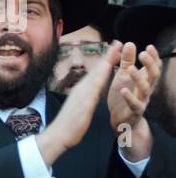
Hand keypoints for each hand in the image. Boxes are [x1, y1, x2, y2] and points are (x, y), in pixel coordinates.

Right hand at [39, 40, 121, 166]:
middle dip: (108, 55)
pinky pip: (95, 85)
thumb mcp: (79, 108)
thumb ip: (84, 100)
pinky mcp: (83, 101)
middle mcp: (82, 89)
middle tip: (119, 42)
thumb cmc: (68, 125)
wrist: (58, 135)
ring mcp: (82, 94)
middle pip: (98, 70)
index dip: (106, 62)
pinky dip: (102, 75)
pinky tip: (108, 67)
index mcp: (82, 91)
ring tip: (117, 49)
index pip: (97, 74)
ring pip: (97, 74)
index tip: (114, 50)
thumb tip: (88, 96)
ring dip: (107, 60)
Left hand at [108, 41, 159, 159]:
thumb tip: (129, 43)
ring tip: (130, 68)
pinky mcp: (134, 112)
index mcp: (144, 80)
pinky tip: (123, 89)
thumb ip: (126, 61)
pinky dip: (129, 97)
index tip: (149, 46)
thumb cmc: (123, 96)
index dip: (153, 57)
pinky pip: (134, 104)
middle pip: (153, 76)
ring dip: (139, 78)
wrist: (121, 121)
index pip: (153, 67)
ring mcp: (142, 101)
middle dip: (150, 64)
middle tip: (143, 54)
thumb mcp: (123, 76)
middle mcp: (146, 90)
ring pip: (145, 89)